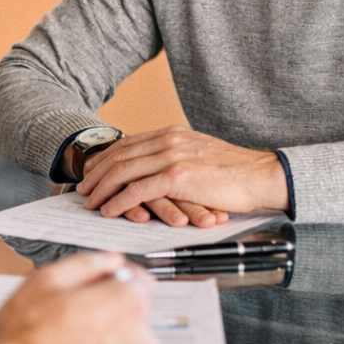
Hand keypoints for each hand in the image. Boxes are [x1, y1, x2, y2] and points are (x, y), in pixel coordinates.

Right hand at [0, 252, 155, 343]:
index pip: (141, 281)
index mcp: (124, 305)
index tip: (103, 282)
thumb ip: (84, 265)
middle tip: (72, 317)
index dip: (118, 278)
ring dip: (105, 343)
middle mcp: (138, 341)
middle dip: (108, 312)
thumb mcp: (43, 282)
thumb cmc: (21, 343)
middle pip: (133, 316)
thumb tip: (107, 260)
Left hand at [77, 125, 287, 225]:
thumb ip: (176, 157)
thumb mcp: (199, 155)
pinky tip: (110, 210)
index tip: (92, 171)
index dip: (105, 158)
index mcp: (172, 133)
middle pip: (119, 155)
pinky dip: (119, 201)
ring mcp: (171, 156)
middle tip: (82, 190)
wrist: (261, 175)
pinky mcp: (177, 177)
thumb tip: (156, 170)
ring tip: (90, 202)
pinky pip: (138, 190)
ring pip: (123, 171)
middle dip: (96, 173)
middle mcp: (168, 140)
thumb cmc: (234, 172)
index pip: (127, 143)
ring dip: (102, 188)